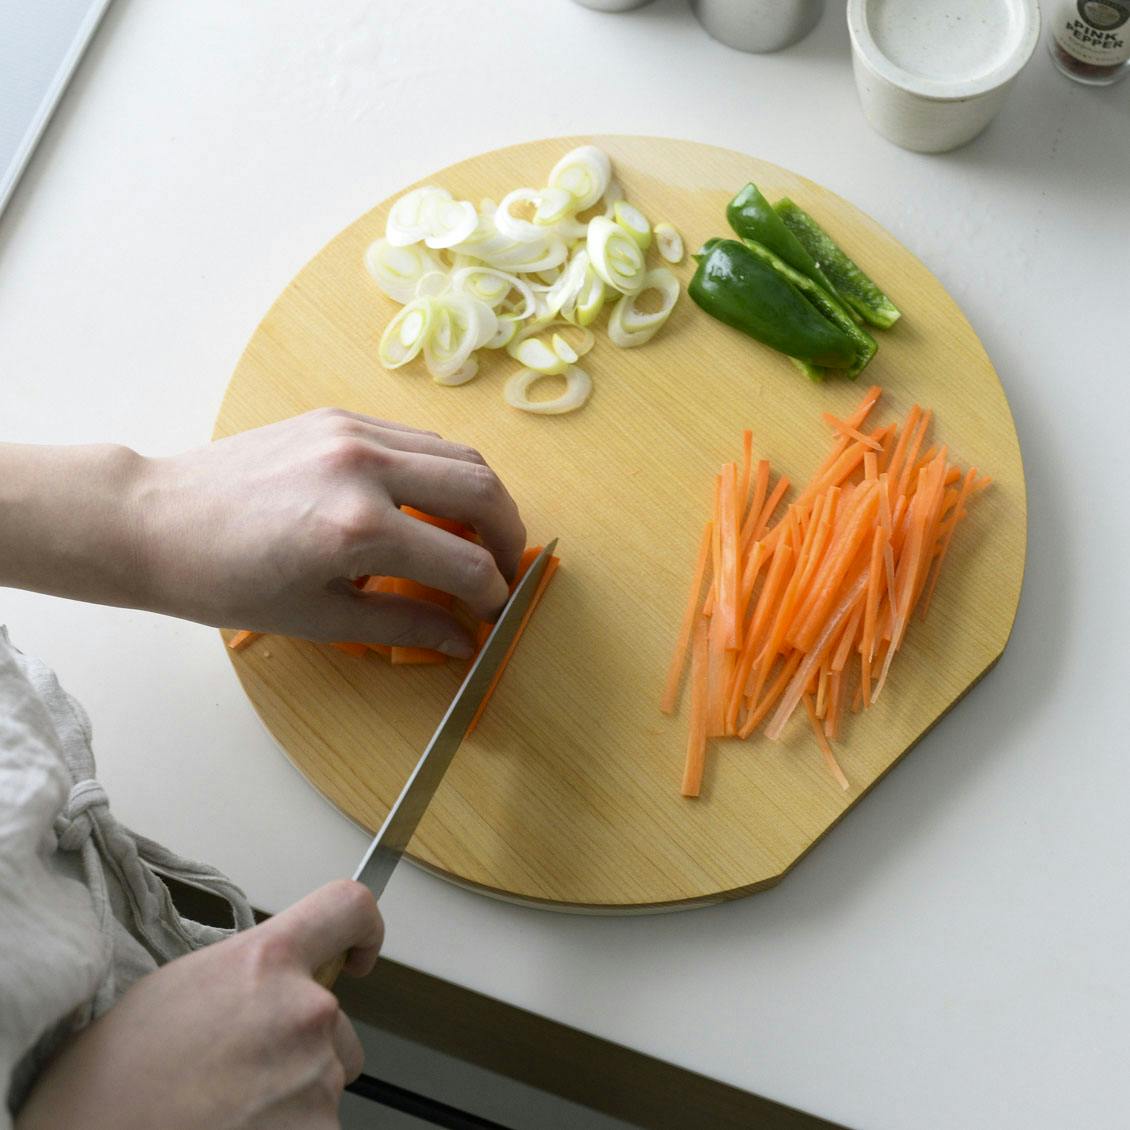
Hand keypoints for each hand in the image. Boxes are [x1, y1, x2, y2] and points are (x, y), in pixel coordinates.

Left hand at [0, 410, 525, 653]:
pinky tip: (431, 502)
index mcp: (357, 528)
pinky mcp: (338, 416)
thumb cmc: (227, 582)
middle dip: (506, 533)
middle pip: (479, 487)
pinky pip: (417, 438)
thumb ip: (403, 623)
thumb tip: (461, 639)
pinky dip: (441, 470)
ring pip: (455, 452)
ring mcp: (352, 432)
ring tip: (477, 534)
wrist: (155, 521)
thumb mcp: (319, 617)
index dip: (490, 593)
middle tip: (504, 567)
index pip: (462, 561)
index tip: (492, 612)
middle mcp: (364, 467)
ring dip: (482, 495)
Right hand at [16, 880, 382, 1129]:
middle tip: (237, 1072)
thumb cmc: (114, 1075)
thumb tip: (279, 980)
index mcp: (267, 960)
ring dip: (291, 1097)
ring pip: (325, 1083)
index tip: (358, 954)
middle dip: (302, 1046)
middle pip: (336, 1023)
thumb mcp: (182, 985)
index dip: (362, 928)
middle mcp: (304, 1012)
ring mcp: (314, 1080)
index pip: (348, 908)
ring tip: (224, 1109)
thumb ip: (251, 972)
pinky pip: (317, 1129)